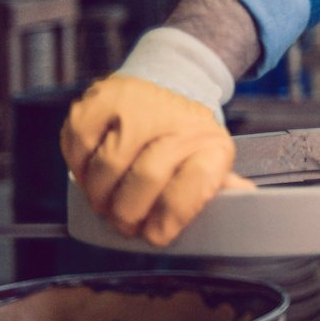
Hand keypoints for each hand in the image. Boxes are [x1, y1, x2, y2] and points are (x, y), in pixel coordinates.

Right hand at [61, 76, 254, 246]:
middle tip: (124, 223)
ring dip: (100, 196)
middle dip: (127, 214)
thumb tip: (242, 200)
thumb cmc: (183, 137)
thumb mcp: (208, 163)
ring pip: (106, 170)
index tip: (156, 234)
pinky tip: (93, 168)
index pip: (197, 182)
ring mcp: (135, 105)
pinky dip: (79, 168)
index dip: (171, 217)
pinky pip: (78, 149)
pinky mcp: (98, 100)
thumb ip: (215, 187)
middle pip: (145, 179)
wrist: (165, 86)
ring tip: (108, 198)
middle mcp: (177, 119)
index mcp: (211, 143)